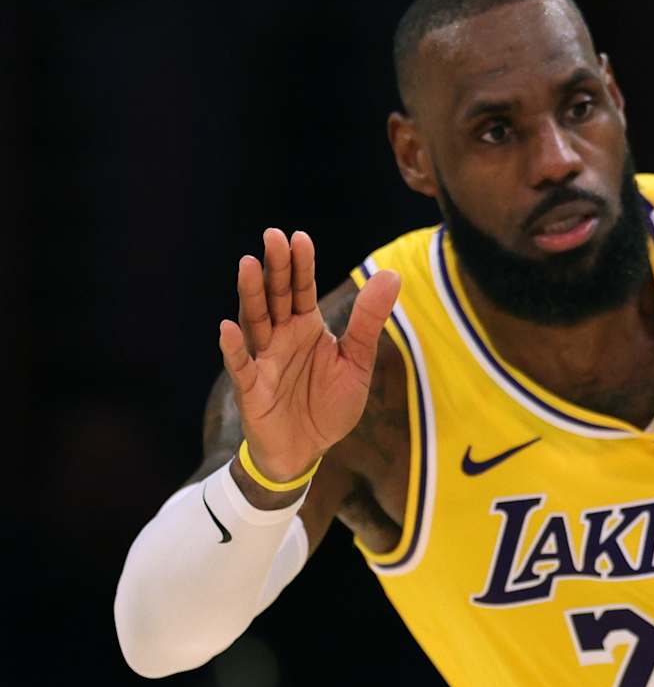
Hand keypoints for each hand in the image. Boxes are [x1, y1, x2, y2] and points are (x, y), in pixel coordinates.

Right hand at [219, 229, 400, 483]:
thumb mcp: (356, 361)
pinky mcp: (252, 388)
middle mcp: (281, 337)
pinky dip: (234, 347)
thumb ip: (369, 321)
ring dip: (251, 294)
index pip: (302, 289)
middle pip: (277, 296)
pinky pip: (240, 365)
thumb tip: (392, 274)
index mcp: (307, 328)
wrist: (307, 450)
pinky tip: (228, 327)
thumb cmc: (328, 403)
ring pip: (255, 322)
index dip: (301, 265)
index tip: (299, 237)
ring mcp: (264, 360)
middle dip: (275, 267)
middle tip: (272, 235)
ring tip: (248, 264)